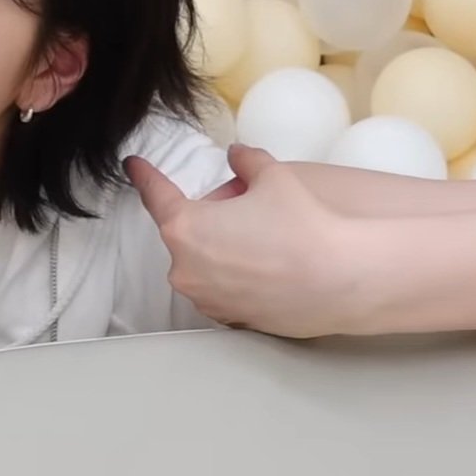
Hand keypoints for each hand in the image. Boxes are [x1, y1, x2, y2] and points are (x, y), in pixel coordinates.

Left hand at [125, 144, 365, 337]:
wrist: (342, 281)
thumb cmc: (302, 225)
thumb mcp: (274, 178)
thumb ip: (247, 162)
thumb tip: (238, 155)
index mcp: (185, 228)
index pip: (156, 195)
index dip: (144, 176)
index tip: (133, 166)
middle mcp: (186, 268)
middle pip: (186, 233)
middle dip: (208, 218)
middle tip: (246, 208)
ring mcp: (206, 299)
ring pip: (203, 265)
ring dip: (220, 250)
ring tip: (263, 240)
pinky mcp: (230, 320)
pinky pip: (222, 291)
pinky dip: (234, 278)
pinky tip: (266, 269)